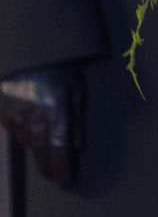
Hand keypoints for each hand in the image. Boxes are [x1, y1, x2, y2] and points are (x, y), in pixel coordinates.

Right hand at [0, 65, 82, 183]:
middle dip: (47, 166)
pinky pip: (16, 130)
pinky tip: (33, 129)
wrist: (30, 53)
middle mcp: (34, 117)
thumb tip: (77, 146)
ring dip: (37, 150)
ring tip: (46, 154)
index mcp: (56, 110)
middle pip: (40, 151)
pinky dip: (25, 134)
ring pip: (27, 143)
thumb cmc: (59, 70)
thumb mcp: (76, 91)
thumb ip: (76, 120)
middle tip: (53, 176)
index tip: (64, 178)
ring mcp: (15, 116)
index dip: (61, 165)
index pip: (59, 147)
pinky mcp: (4, 114)